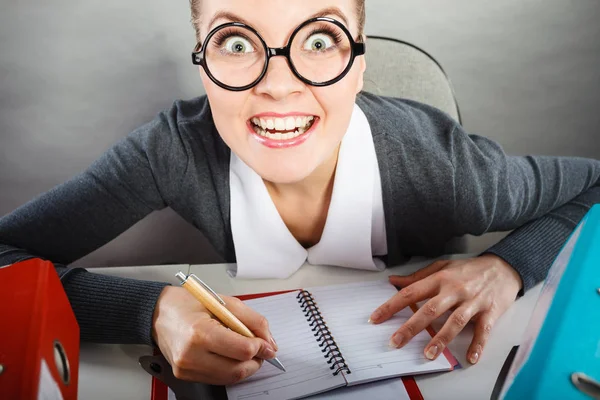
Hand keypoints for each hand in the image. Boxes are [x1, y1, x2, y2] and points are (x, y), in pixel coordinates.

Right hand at [151, 286, 277, 384]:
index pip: (242, 350)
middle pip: (238, 369)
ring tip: (246, 351)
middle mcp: (191, 354)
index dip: (261, 347)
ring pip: (229, 378)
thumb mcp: (224, 302)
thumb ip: (252, 320)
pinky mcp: (184, 375)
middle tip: (261, 349)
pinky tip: (230, 356)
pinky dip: (230, 369)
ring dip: (244, 367)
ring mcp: (186, 368)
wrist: (159, 313)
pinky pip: (217, 379)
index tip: (267, 344)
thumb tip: (268, 341)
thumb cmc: (187, 304)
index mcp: (200, 332)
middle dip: (256, 361)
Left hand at [369, 255, 521, 364]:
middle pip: (429, 309)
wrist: (504, 267)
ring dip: (441, 339)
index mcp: (440, 278)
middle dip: (410, 327)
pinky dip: (478, 344)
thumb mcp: (442, 266)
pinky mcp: (490, 312)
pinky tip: (470, 357)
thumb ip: (418, 276)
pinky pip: (483, 330)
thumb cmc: (470, 269)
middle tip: (395, 342)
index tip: (376, 318)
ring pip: (454, 321)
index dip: (391, 305)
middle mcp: (454, 290)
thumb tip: (394, 281)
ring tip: (428, 354)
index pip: (410, 292)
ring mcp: (472, 301)